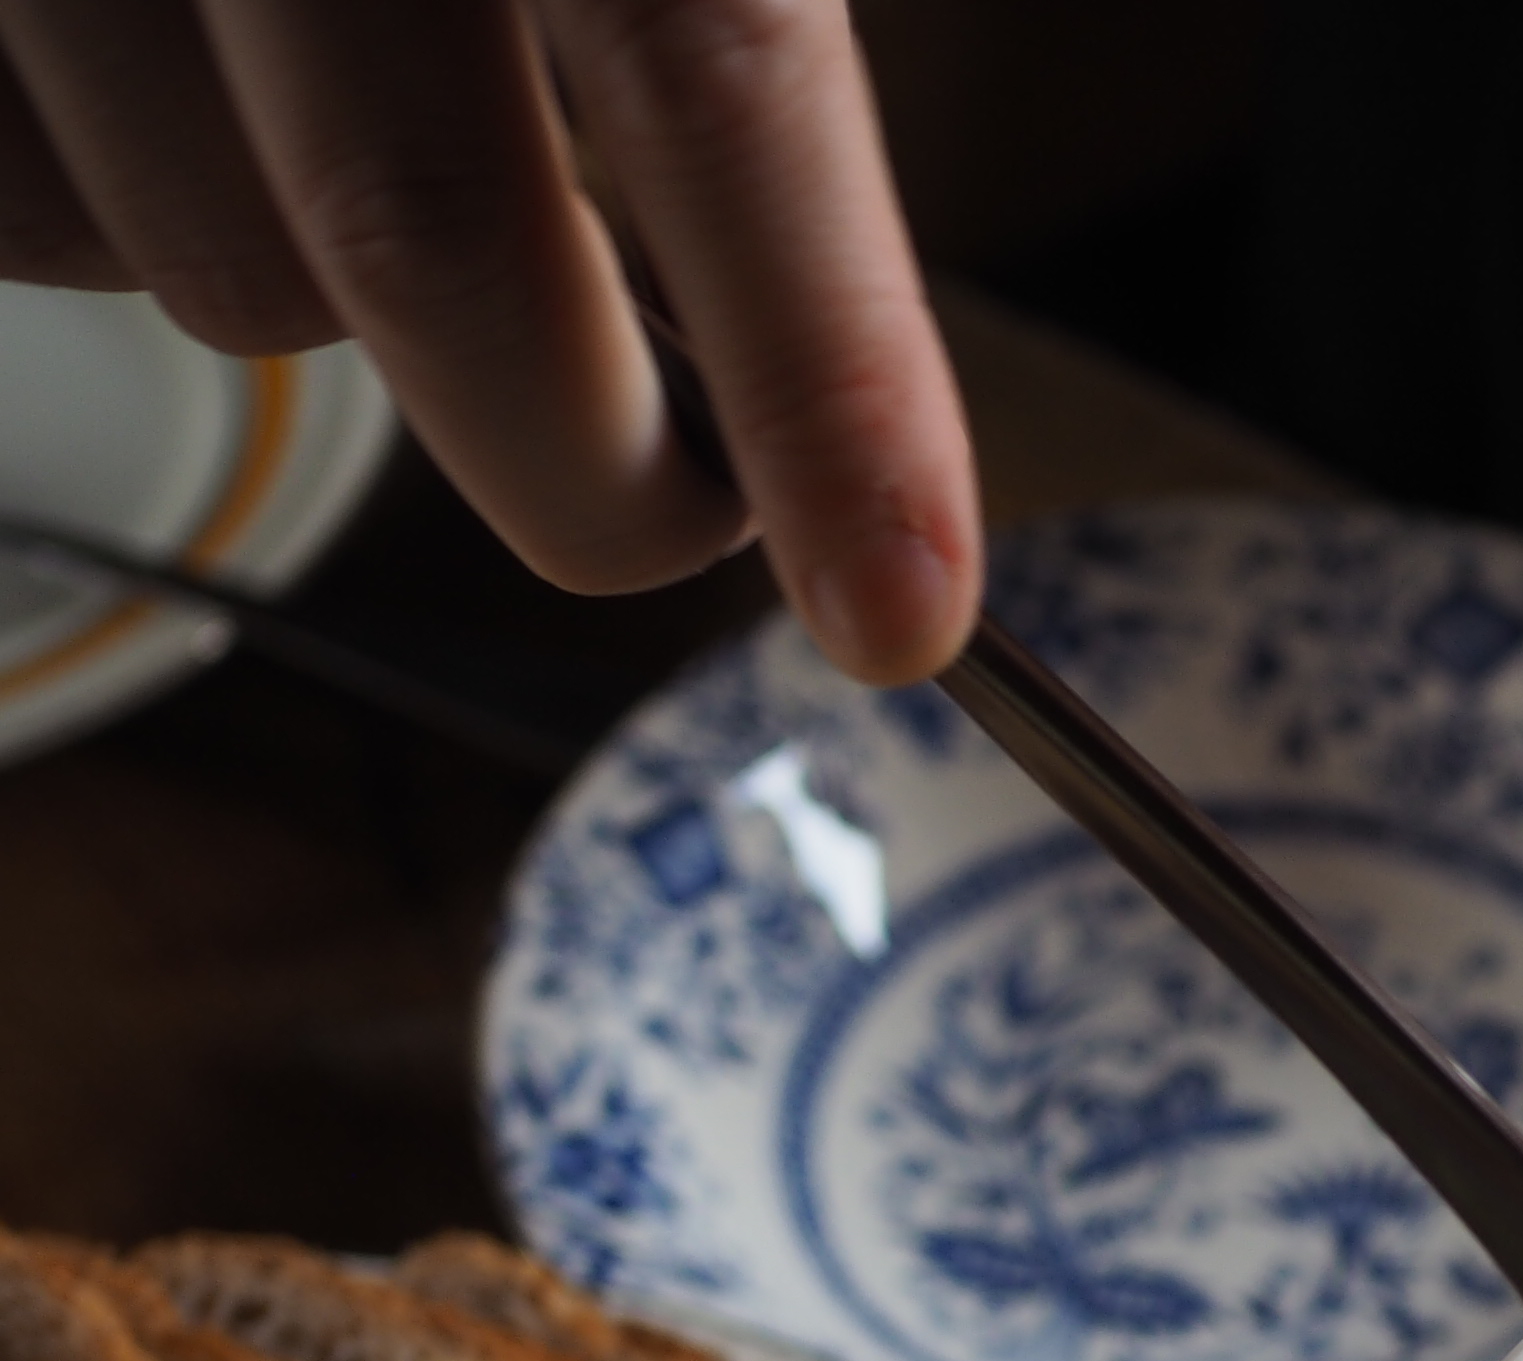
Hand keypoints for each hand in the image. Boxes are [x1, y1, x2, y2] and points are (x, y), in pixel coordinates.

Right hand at [0, 0, 975, 680]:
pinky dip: (114, 199)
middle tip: (672, 499)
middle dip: (583, 451)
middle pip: (421, 233)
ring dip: (313, 272)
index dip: (828, 368)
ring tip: (346, 107)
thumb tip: (827, 335)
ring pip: (201, 258)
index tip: (898, 602)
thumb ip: (718, 16)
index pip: (712, 63)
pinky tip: (165, 81)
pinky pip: (15, 205)